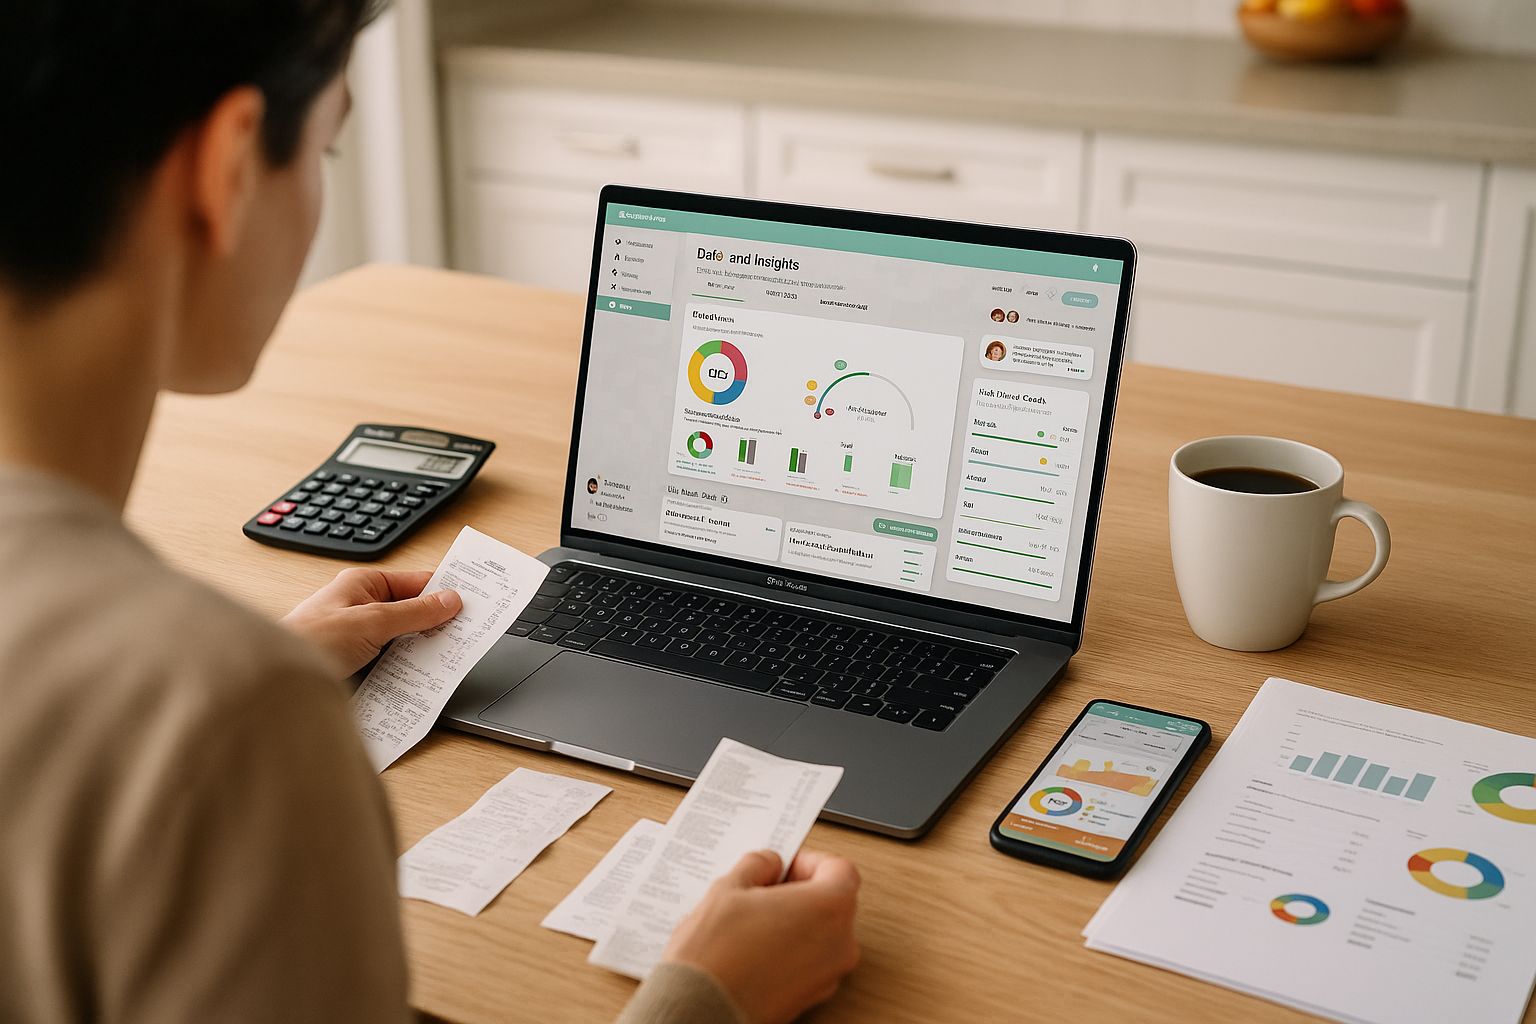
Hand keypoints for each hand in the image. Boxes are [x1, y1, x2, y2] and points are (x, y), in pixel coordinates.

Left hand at [280, 567, 462, 675]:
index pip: (417, 582)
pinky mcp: (357, 660)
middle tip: (468, 631)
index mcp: (363, 585)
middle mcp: (362, 606)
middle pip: (413, 610)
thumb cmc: (308, 641)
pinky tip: (422, 673)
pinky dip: (408, 664)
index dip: (445, 590)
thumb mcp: (370, 622)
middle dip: (438, 622)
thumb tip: (449, 601)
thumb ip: (413, 612)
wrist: (273, 681)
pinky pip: (393, 658)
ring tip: (449, 655)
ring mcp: (359, 634)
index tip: (474, 601)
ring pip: (404, 637)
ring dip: (423, 646)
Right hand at [663, 849, 860, 1023]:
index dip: (809, 861)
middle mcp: (840, 943)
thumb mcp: (730, 888)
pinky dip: (790, 949)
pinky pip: (810, 961)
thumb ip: (758, 865)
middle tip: (764, 890)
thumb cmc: (716, 957)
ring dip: (794, 921)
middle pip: (834, 901)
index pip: (840, 869)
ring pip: (822, 933)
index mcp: (829, 907)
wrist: (700, 1011)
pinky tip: (754, 947)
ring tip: (752, 920)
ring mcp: (829, 974)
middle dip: (800, 891)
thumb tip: (768, 864)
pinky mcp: (812, 997)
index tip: (783, 864)